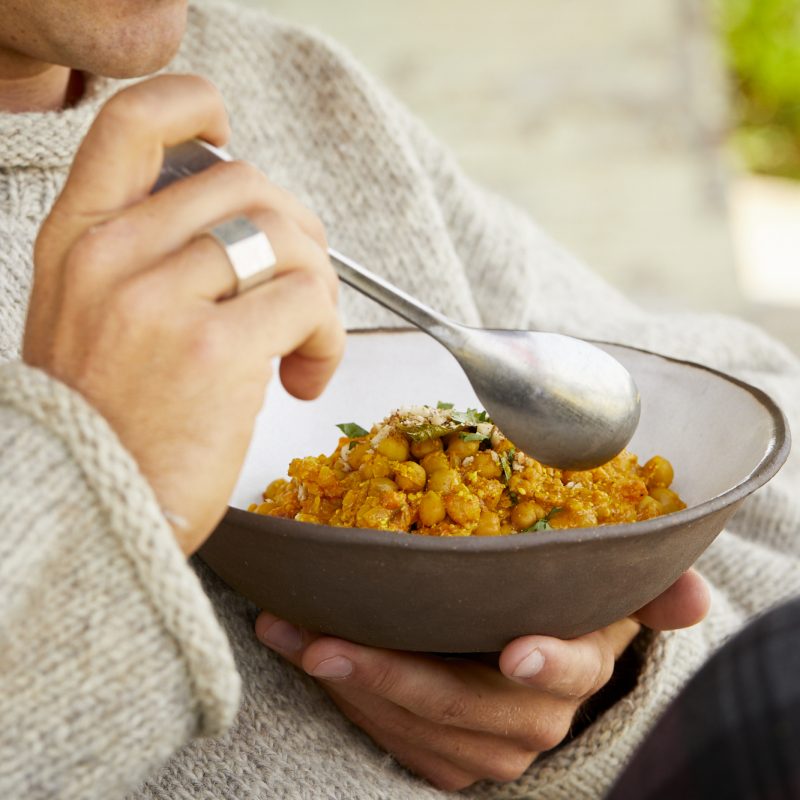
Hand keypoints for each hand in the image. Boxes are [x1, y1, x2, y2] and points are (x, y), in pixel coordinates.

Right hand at [24, 75, 343, 553]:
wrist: (88, 517)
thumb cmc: (104, 429)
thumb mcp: (92, 323)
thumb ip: (149, 263)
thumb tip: (248, 229)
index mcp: (78, 240)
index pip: (134, 122)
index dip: (198, 109)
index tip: (232, 140)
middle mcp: (113, 257)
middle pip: (248, 184)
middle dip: (299, 232)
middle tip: (303, 289)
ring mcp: (160, 302)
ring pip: (289, 239)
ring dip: (322, 291)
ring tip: (306, 345)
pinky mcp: (213, 354)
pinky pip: (310, 302)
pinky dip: (329, 338)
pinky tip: (305, 380)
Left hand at [255, 569, 708, 790]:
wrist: (534, 657)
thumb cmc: (565, 609)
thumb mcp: (606, 591)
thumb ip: (647, 590)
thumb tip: (692, 592)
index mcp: (577, 668)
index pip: (569, 673)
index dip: (546, 664)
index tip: (514, 652)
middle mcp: (533, 720)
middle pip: (461, 706)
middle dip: (390, 676)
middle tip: (325, 644)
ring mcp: (485, 749)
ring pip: (413, 727)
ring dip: (347, 685)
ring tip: (289, 635)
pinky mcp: (443, 758)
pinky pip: (391, 740)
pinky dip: (345, 700)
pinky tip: (304, 656)